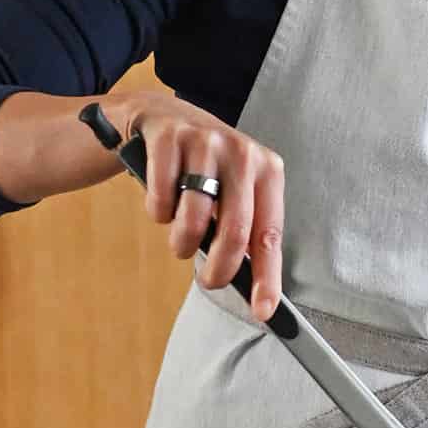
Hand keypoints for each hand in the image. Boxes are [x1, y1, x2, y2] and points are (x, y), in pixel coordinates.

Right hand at [108, 89, 283, 319]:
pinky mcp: (169, 139)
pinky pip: (161, 201)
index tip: (262, 310)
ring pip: (193, 220)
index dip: (267, 277)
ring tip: (182, 236)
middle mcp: (242, 152)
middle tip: (210, 281)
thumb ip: (246, 229)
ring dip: (182, 243)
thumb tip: (255, 290)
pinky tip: (163, 201)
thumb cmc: (207, 168)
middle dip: (219, 271)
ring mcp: (205, 142)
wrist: (165, 116)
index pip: (270, 233)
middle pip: (234, 231)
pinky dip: (158, 213)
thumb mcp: (237, 189)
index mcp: (267, 170)